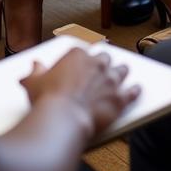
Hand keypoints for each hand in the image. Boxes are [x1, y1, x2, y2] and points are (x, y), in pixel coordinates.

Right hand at [22, 48, 138, 138]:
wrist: (63, 118)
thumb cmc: (47, 100)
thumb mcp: (34, 82)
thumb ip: (35, 71)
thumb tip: (34, 64)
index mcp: (77, 55)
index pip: (83, 51)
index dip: (83, 60)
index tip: (81, 65)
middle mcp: (97, 63)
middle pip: (105, 57)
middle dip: (103, 63)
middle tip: (101, 69)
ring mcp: (110, 79)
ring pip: (121, 70)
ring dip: (121, 72)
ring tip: (121, 73)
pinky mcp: (120, 97)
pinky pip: (132, 91)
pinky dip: (135, 91)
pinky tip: (137, 90)